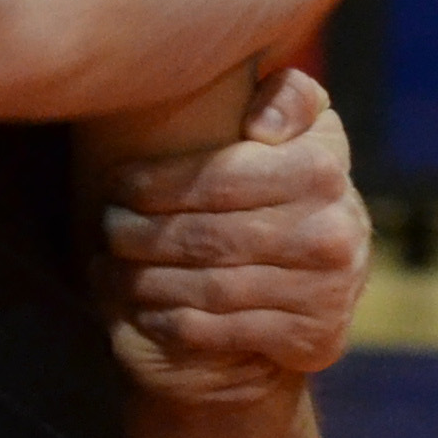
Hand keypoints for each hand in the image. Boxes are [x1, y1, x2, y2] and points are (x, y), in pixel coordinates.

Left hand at [99, 68, 368, 405]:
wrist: (325, 284)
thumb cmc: (291, 190)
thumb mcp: (303, 133)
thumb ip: (290, 98)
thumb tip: (260, 126)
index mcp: (323, 171)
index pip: (218, 179)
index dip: (156, 184)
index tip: (115, 184)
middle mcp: (331, 233)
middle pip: (207, 237)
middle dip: (141, 233)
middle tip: (106, 228)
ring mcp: (324, 292)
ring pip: (207, 287)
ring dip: (144, 280)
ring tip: (106, 267)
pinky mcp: (309, 339)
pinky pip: (217, 332)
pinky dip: (169, 321)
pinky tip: (140, 308)